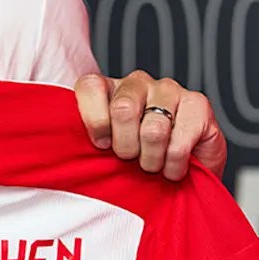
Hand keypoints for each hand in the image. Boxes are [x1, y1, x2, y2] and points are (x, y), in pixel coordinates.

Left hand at [73, 71, 226, 180]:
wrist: (183, 176)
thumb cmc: (135, 163)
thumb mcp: (102, 153)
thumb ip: (83, 144)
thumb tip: (60, 154)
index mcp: (108, 89)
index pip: (90, 86)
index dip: (95, 121)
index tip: (101, 145)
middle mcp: (137, 82)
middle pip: (122, 109)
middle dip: (125, 148)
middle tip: (131, 159)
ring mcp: (169, 89)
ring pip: (153, 129)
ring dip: (151, 160)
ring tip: (153, 165)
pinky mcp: (198, 104)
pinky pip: (179, 142)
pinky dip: (174, 165)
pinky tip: (173, 166)